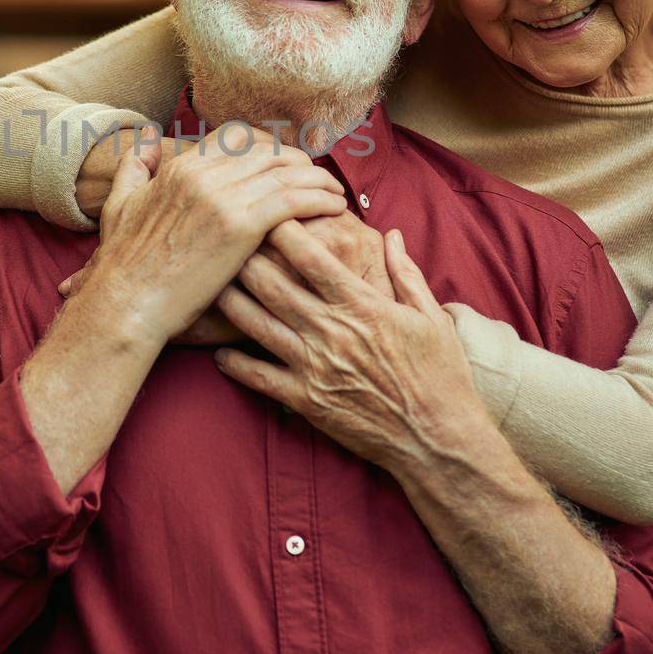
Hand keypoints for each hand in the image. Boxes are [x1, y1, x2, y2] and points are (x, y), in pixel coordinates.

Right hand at [70, 124, 346, 349]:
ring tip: (335, 194)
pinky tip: (335, 209)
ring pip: (288, 172)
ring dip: (319, 180)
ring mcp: (223, 198)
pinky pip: (294, 200)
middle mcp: (204, 174)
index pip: (238, 137)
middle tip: (319, 179)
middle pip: (270, 151)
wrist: (127, 302)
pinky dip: (320, 200)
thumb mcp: (120, 204)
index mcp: (181, 166)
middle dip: (300, 162)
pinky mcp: (241, 227)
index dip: (270, 146)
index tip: (286, 164)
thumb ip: (134, 167)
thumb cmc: (123, 264)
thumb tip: (148, 140)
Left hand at [213, 224, 486, 470]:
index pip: (313, 259)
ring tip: (211, 284)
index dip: (285, 232)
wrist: (438, 440)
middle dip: (246, 259)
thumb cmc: (441, 375)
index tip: (268, 213)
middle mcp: (332, 332)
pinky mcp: (306, 401)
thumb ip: (405, 273)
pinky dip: (235, 363)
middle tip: (225, 240)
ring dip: (230, 302)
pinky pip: (259, 378)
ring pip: (258, 325)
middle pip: (274, 286)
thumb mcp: (432, 317)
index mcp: (362, 306)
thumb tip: (392, 235)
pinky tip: (219, 351)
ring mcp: (315, 367)